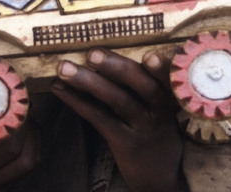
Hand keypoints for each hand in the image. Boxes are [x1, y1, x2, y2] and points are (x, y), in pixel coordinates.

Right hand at [0, 99, 39, 191]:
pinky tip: (28, 130)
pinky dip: (33, 145)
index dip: (2, 116)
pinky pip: (27, 166)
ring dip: (32, 134)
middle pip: (10, 149)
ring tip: (26, 115)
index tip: (9, 97)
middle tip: (22, 102)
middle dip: (21, 121)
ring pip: (25, 160)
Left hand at [52, 49, 187, 191]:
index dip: (160, 68)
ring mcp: (142, 128)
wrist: (160, 178)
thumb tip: (107, 55)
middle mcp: (159, 112)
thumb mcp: (161, 111)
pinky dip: (78, 101)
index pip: (168, 79)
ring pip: (117, 101)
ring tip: (64, 68)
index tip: (149, 55)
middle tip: (92, 53)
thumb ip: (144, 86)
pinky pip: (100, 119)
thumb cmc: (155, 132)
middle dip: (116, 67)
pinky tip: (60, 89)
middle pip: (142, 86)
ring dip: (88, 81)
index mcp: (169, 98)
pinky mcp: (125, 143)